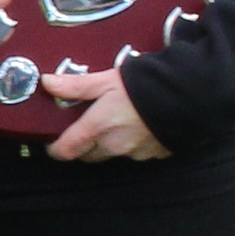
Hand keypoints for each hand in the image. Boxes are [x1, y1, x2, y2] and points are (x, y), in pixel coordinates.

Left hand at [39, 64, 169, 160]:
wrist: (186, 96)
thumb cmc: (144, 87)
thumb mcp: (106, 80)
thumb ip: (76, 85)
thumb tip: (48, 83)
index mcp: (97, 128)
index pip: (66, 151)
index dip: (55, 149)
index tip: (52, 143)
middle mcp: (113, 145)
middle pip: (88, 155)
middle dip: (82, 146)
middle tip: (84, 127)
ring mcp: (134, 153)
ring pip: (111, 154)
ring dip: (108, 144)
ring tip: (115, 121)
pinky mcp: (153, 154)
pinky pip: (135, 153)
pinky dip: (132, 143)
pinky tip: (137, 126)